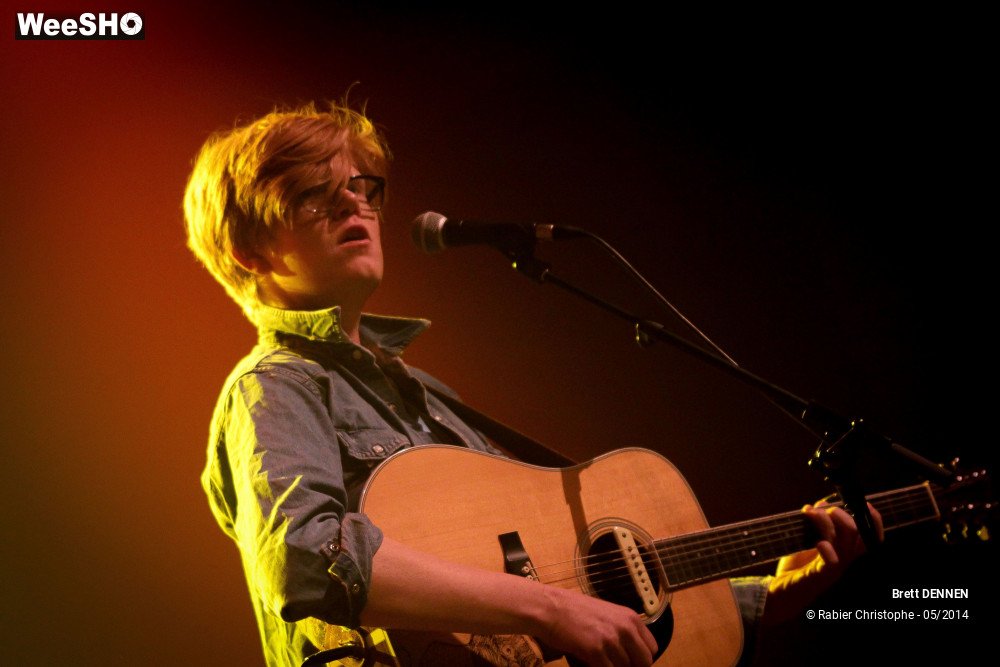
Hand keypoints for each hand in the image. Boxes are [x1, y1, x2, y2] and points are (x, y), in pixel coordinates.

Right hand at [538, 586, 657, 666]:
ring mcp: (611, 640)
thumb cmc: (575, 611)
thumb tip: (631, 654)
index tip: (628, 662)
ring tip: (597, 660)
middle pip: (644, 663)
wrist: (551, 607)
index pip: (651, 649)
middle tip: (613, 663)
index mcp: (630, 618)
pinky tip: (589, 663)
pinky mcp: (595, 651)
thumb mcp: (607, 614)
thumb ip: (622, 631)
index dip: (641, 659)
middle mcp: (625, 628)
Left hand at [764, 500, 882, 623]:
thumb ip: (817, 523)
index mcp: (845, 551)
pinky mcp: (820, 576)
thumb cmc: (796, 565)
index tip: (864, 503)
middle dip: (842, 514)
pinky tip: (817, 542)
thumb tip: (818, 504)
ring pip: (843, 542)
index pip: (871, 537)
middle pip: (858, 534)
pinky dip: (827, 549)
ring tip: (810, 514)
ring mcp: (833, 569)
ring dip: (827, 522)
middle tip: (823, 508)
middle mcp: (844, 560)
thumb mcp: (807, 539)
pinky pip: (832, 562)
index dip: (874, 520)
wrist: (780, 591)